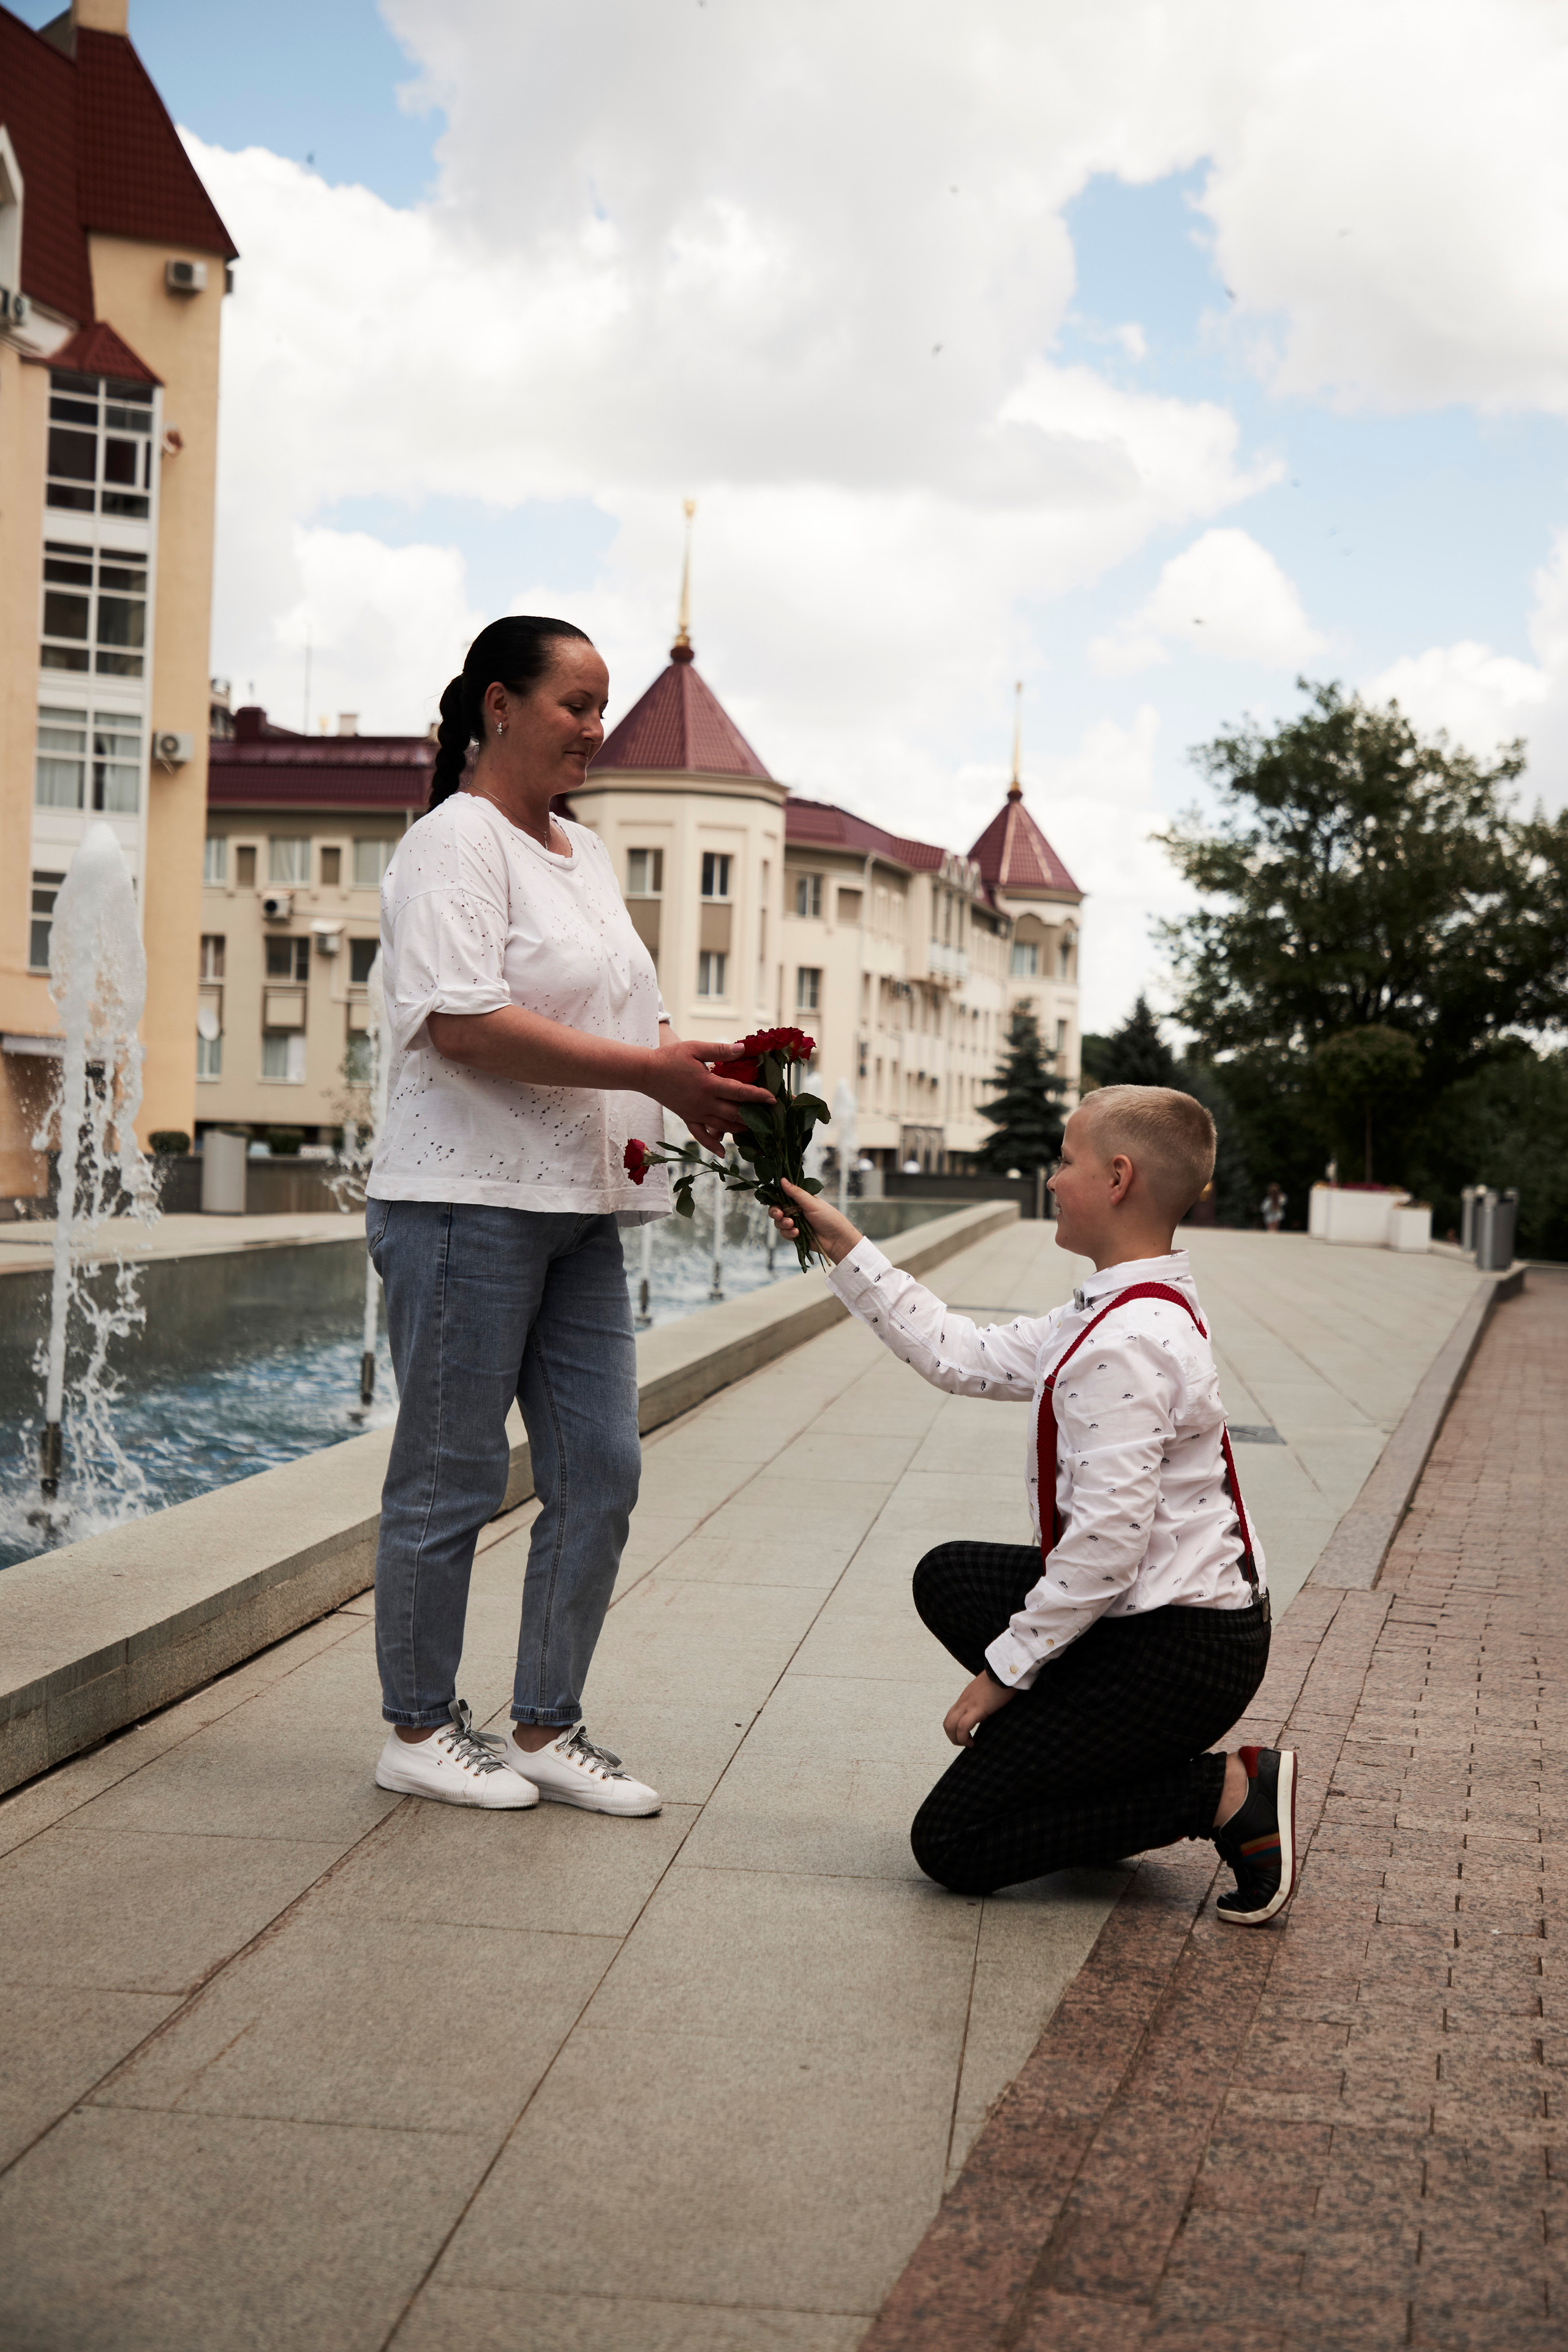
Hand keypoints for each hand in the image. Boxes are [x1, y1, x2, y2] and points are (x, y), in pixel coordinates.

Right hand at [649, 1038, 773, 1155]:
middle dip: (754, 1115)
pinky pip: (700, 1136)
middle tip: (770, 1116)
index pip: (739, 1092)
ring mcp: (695, 1113)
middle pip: (735, 1113)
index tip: (773, 1099)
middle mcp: (704, 1103)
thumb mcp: (695, 1048)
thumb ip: (719, 1050)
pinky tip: (722, 1153)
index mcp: (708, 1084)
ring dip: (740, 1129)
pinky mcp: (686, 1118)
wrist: (644, 1072)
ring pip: (722, 1126)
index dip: (758, 1096)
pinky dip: (712, 1145)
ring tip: (756, 1128)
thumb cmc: (669, 1057)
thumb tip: (743, 1049)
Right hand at [768, 1178, 861, 1265]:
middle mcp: (796, 1211)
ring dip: (783, 1223)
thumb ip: (796, 1193)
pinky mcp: (795, 1235)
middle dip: (775, 1212)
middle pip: (777, 1210)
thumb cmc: (829, 1218)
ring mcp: (795, 1223)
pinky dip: (788, 1233)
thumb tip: (782, 1180)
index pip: (782, 1197)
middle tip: (779, 1214)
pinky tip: (797, 1233)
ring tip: (792, 1224)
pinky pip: (784, 1233)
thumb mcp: (812, 1203)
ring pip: (779, 1223)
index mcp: (800, 1200)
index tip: (774, 1201)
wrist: (837, 1240)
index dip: (776, 1199)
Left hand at [943, 1670, 1014, 1747]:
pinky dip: (964, 1737)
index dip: (956, 1729)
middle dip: (953, 1737)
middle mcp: (964, 1701)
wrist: (1006, 1670)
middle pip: (947, 1722)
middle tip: (966, 1743)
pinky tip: (974, 1742)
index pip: (952, 1715)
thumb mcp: (988, 1691)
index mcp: (967, 1698)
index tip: (967, 1736)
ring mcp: (968, 1704)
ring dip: (957, 1739)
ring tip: (969, 1744)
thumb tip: (989, 1709)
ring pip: (950, 1725)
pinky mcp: (977, 1708)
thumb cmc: (1002, 1680)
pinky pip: (963, 1726)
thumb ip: (984, 1700)